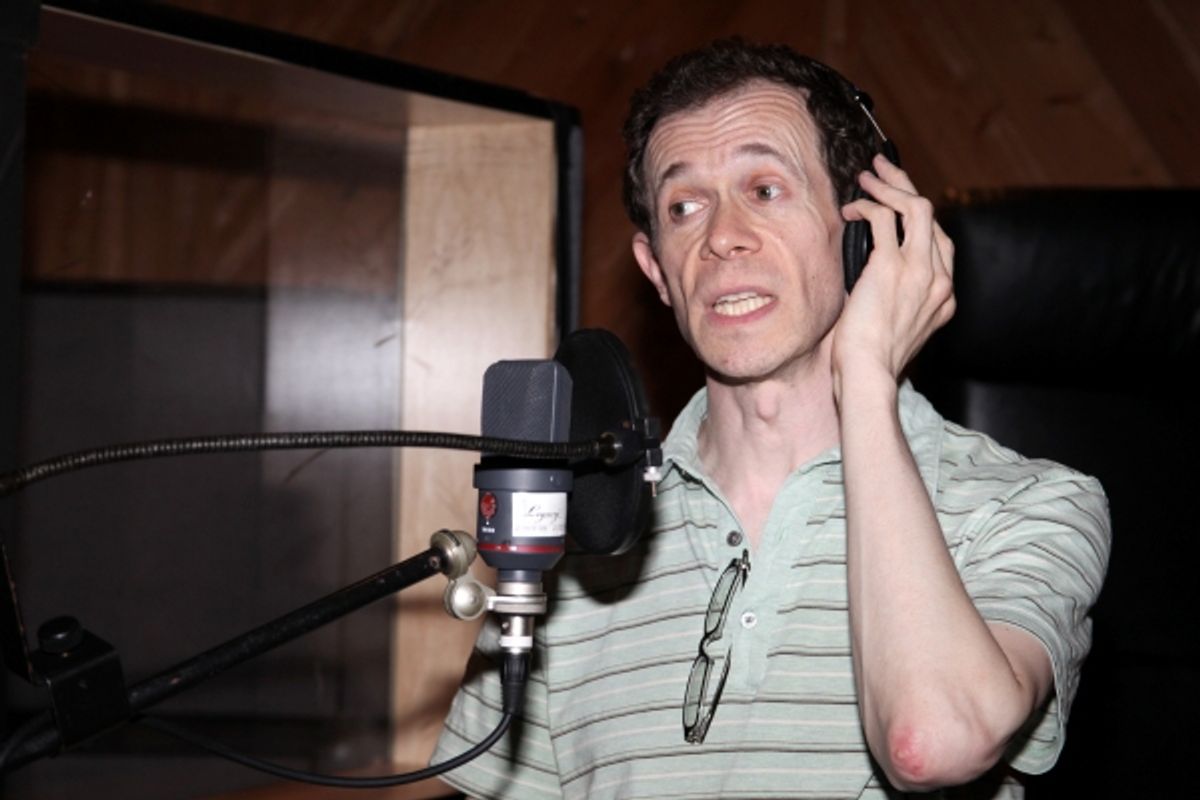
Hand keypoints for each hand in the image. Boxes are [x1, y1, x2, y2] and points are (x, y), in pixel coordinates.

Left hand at [831, 155, 955, 398]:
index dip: (917, 218)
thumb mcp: (894, 326)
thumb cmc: (868, 360)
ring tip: (868, 176)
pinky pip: (885, 218)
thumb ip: (895, 298)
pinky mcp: (892, 266)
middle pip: (932, 217)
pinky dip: (868, 206)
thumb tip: (870, 275)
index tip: (896, 203)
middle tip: (884, 169)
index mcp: (944, 297)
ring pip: (916, 207)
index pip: (939, 241)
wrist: (867, 375)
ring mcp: (920, 271)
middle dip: (907, 186)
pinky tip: (851, 209)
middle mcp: (940, 280)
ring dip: (890, 185)